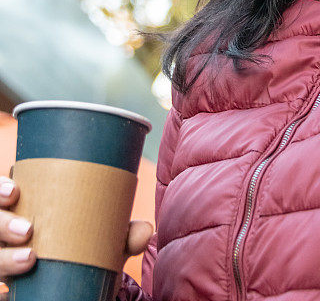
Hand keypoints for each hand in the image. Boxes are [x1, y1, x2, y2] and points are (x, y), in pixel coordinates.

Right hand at [0, 175, 152, 297]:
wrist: (82, 290)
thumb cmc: (85, 252)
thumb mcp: (103, 242)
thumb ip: (121, 235)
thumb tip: (145, 230)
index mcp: (28, 208)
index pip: (4, 193)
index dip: (1, 189)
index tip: (15, 191)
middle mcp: (10, 234)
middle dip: (2, 224)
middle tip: (28, 230)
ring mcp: (6, 260)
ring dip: (3, 257)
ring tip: (29, 259)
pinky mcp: (9, 289)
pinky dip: (0, 291)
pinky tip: (7, 294)